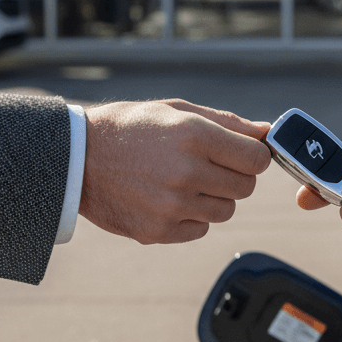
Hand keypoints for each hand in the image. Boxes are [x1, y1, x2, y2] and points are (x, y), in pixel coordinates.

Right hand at [80, 99, 270, 242]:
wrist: (75, 158)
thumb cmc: (129, 128)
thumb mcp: (175, 111)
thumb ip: (226, 123)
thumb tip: (266, 132)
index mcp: (194, 136)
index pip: (256, 159)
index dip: (253, 157)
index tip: (241, 155)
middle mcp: (186, 172)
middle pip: (245, 188)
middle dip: (234, 177)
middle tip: (207, 167)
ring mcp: (172, 206)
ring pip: (224, 211)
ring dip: (212, 198)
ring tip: (183, 182)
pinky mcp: (158, 231)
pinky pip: (200, 229)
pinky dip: (190, 217)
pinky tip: (166, 198)